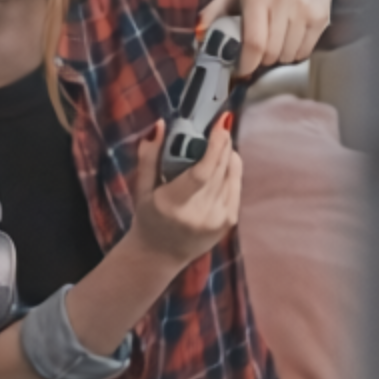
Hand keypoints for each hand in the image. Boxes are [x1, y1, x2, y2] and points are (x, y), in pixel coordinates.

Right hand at [125, 115, 241, 272]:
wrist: (159, 255)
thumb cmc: (148, 218)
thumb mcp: (142, 189)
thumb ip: (149, 157)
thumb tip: (160, 126)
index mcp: (173, 205)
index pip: (202, 171)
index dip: (216, 145)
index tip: (220, 123)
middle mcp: (199, 213)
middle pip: (220, 168)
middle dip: (222, 143)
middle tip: (218, 126)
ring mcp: (217, 219)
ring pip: (231, 174)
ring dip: (227, 154)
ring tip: (218, 144)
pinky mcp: (229, 221)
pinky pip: (236, 185)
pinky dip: (231, 170)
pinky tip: (223, 163)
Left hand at [199, 0, 366, 77]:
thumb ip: (214, 12)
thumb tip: (197, 37)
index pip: (253, 42)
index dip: (246, 63)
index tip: (240, 70)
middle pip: (270, 52)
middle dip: (260, 61)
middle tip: (257, 56)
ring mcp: (304, 8)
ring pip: (287, 55)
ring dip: (278, 58)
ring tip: (274, 44)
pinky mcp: (321, 17)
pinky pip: (304, 51)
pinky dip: (295, 54)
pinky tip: (290, 41)